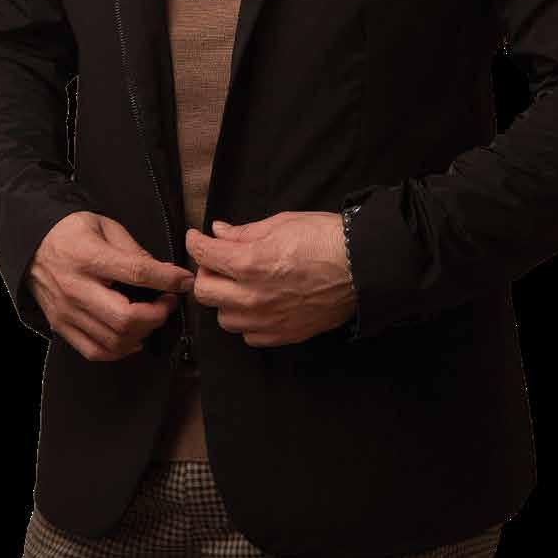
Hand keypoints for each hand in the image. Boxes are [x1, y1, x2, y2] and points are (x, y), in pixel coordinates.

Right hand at [24, 211, 194, 360]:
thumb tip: (164, 274)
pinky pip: (95, 351)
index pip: (136, 273)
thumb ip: (134, 251)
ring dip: (142, 333)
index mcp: (88, 256)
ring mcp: (66, 312)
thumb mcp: (105, 226)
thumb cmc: (72, 231)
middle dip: (156, 315)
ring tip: (152, 317)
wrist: (32, 245)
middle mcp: (75, 288)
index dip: (167, 280)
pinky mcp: (61, 327)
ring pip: (113, 339)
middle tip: (168, 302)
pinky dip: (120, 350)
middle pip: (124, 317)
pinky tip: (133, 337)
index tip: (184, 281)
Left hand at [186, 210, 356, 346]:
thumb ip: (245, 232)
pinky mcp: (282, 335)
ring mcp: (267, 320)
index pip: (204, 254)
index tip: (196, 237)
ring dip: (225, 299)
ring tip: (240, 284)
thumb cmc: (326, 239)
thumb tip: (219, 232)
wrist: (362, 267)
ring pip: (224, 318)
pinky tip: (258, 304)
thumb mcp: (282, 223)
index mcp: (251, 263)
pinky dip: (247, 320)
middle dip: (206, 272)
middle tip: (218, 260)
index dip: (195, 241)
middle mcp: (253, 296)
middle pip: (204, 291)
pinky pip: (248, 335)